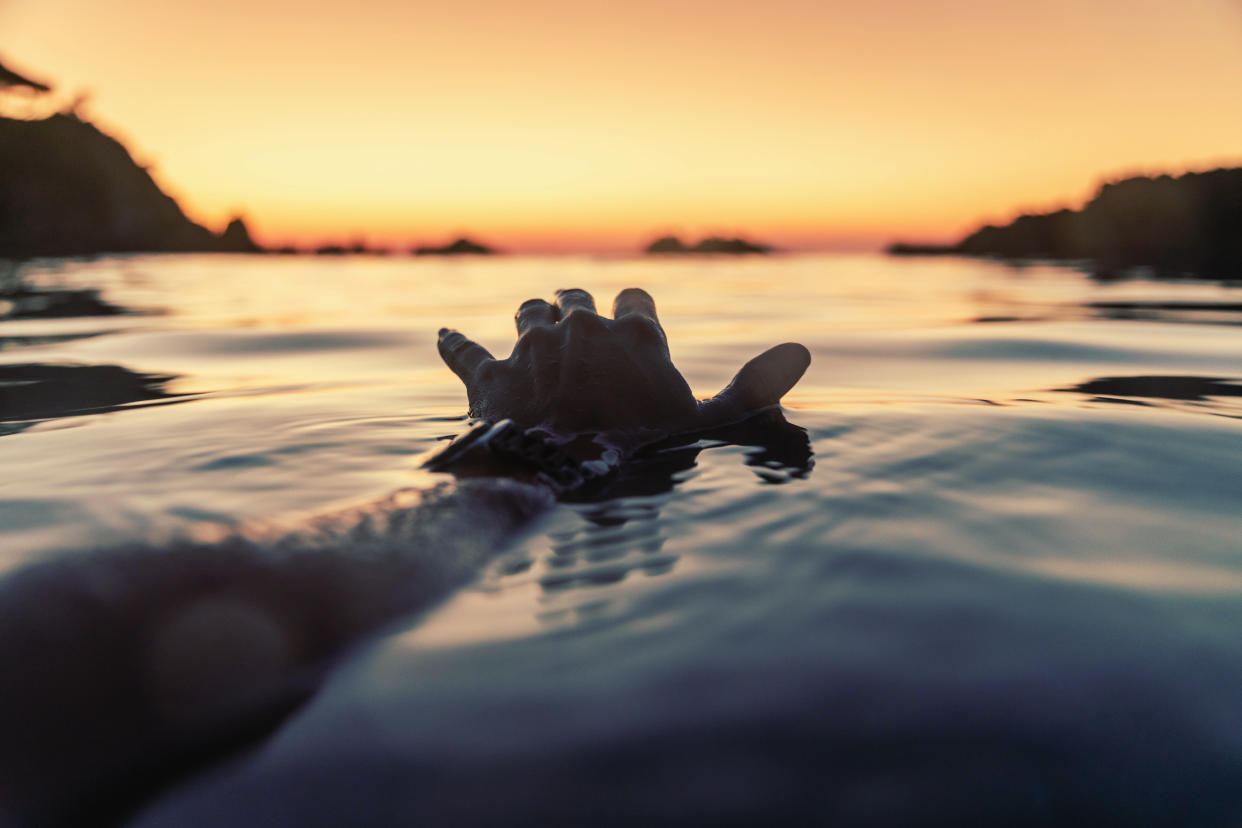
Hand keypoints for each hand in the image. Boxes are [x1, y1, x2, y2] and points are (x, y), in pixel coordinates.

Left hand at [437, 288, 809, 442]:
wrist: (562, 479)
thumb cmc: (638, 451)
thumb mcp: (703, 425)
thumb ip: (747, 393)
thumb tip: (793, 359)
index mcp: (630, 330)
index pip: (635, 297)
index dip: (635, 315)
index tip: (634, 334)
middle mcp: (578, 325)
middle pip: (576, 298)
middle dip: (580, 313)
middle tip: (581, 337)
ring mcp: (529, 346)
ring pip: (527, 311)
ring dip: (532, 321)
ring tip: (535, 341)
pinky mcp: (488, 374)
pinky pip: (462, 349)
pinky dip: (453, 344)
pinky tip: (443, 338)